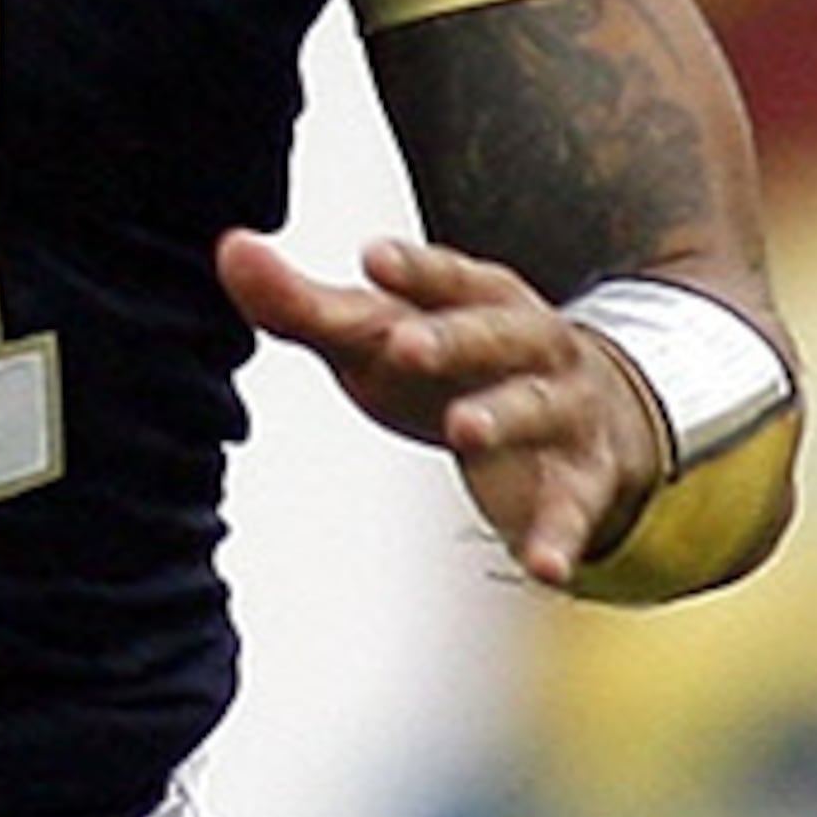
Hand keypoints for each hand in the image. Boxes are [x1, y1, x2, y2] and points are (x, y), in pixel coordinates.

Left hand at [216, 225, 662, 592]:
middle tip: (405, 347)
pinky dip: (559, 536)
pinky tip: (545, 566)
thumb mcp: (381, 334)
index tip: (371, 260)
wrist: (585, 415)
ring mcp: (562, 410)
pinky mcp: (580, 481)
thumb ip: (306, 304)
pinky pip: (573, 508)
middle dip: (454, 339)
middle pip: (497, 334)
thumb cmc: (455, 366)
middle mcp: (532, 344)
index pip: (447, 277)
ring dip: (503, 416)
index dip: (412, 269)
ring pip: (536, 407)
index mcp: (481, 298)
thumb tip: (231, 250)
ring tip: (465, 430)